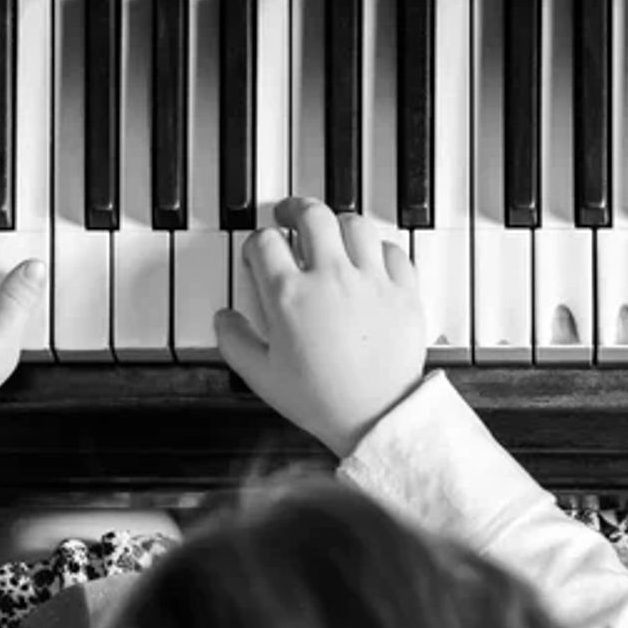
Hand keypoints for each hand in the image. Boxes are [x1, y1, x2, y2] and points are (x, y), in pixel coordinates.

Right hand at [215, 197, 427, 457]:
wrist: (378, 417)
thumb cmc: (321, 400)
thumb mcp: (261, 376)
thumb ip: (234, 342)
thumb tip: (224, 319)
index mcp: (290, 296)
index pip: (265, 243)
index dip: (256, 243)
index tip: (258, 253)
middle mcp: (330, 277)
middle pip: (311, 216)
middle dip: (294, 209)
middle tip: (288, 215)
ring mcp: (370, 281)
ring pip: (354, 224)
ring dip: (337, 224)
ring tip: (330, 232)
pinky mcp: (403, 292)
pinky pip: (393, 250)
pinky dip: (378, 249)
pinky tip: (369, 259)